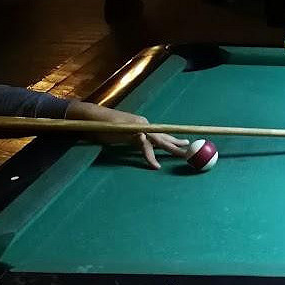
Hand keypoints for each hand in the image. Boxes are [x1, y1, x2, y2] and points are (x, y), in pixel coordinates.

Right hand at [66, 101, 188, 169]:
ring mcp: (139, 128)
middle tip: (192, 150)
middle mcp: (144, 125)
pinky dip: (150, 157)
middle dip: (179, 144)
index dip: (175, 138)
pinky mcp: (131, 134)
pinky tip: (155, 166)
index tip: (187, 143)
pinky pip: (144, 147)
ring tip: (182, 155)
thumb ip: (135, 140)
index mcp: (144, 126)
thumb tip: (143, 145)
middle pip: (165, 136)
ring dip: (171, 148)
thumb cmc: (106, 127)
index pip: (163, 133)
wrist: (92, 118)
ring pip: (159, 140)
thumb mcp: (124, 135)